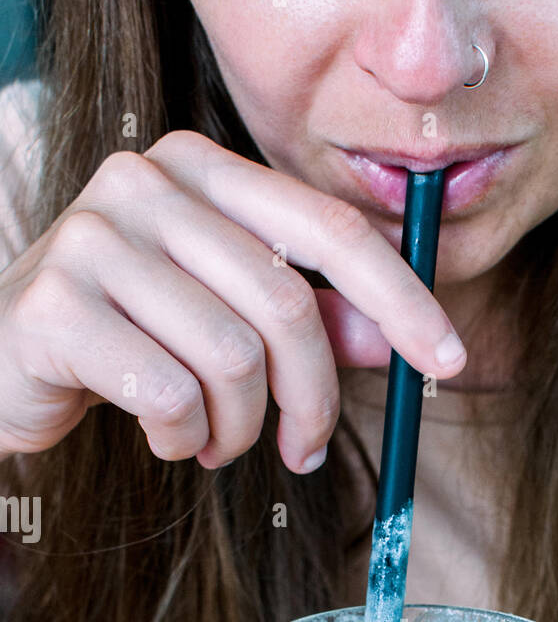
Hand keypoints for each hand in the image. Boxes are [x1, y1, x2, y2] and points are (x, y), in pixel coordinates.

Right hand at [0, 130, 466, 470]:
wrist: (7, 359)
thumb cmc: (131, 339)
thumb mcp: (227, 323)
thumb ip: (311, 324)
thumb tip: (397, 344)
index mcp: (202, 171)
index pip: (328, 229)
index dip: (401, 299)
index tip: (448, 361)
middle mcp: (146, 183)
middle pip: (287, 307)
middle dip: (312, 400)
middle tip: (303, 451)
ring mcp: (93, 237)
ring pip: (231, 359)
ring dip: (239, 428)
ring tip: (213, 441)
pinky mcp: (55, 306)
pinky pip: (169, 396)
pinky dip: (182, 439)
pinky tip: (163, 436)